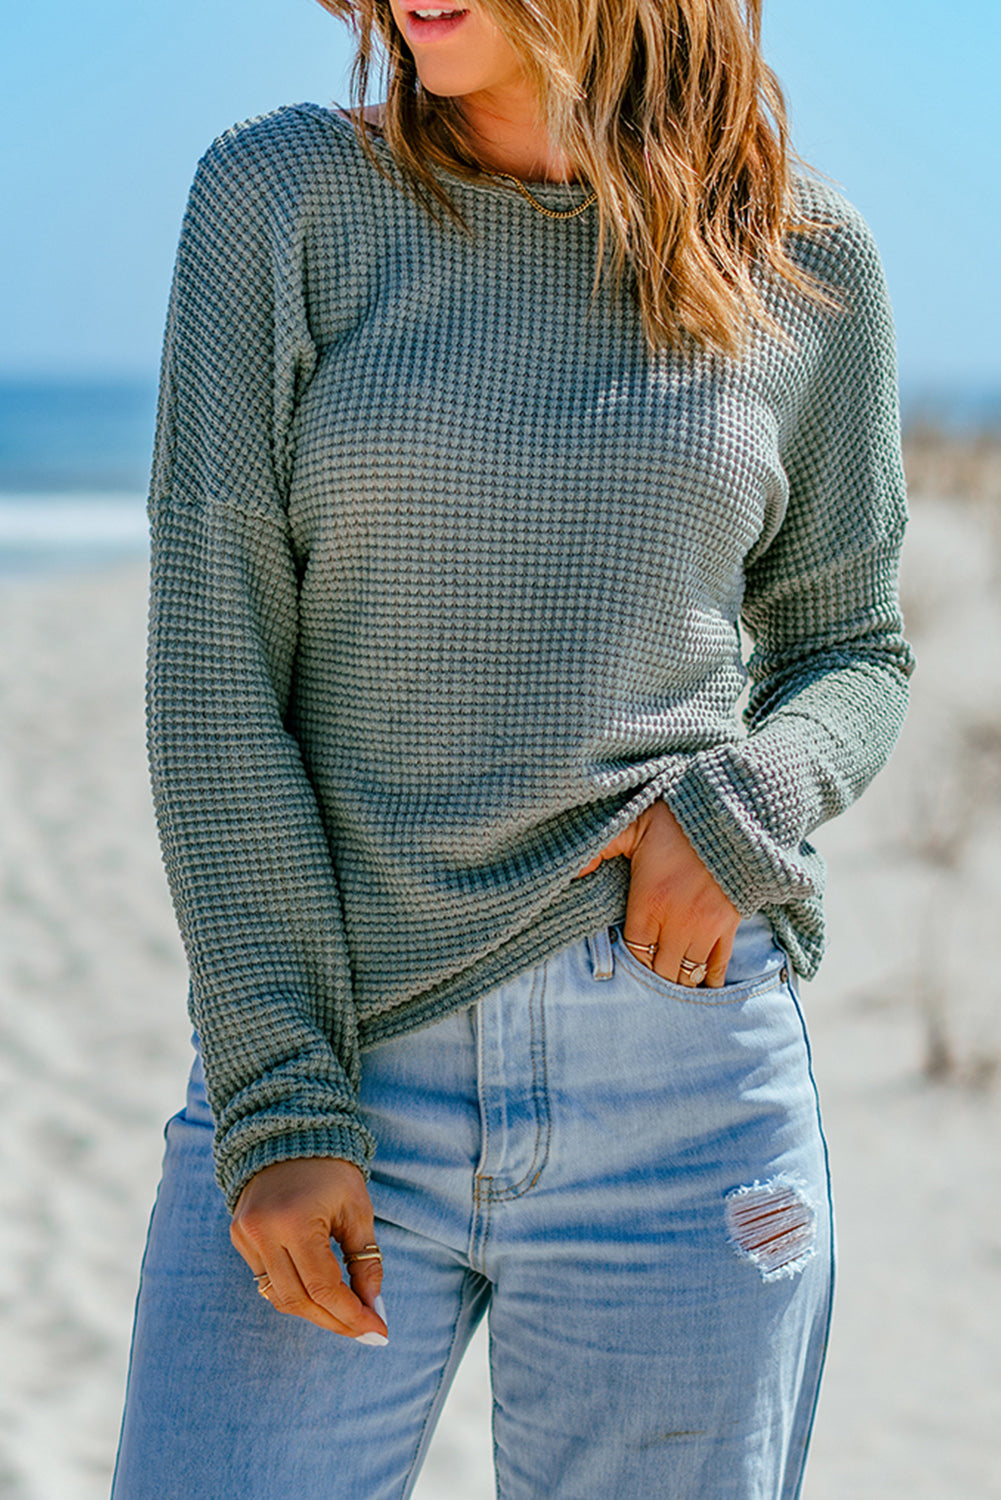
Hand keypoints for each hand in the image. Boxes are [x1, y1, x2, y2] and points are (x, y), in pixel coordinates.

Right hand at [231, 1157, 387, 1342]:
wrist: (288, 1134)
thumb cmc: (331, 1170)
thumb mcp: (357, 1209)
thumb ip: (365, 1259)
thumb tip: (373, 1306)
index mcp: (295, 1220)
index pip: (323, 1287)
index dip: (351, 1314)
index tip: (378, 1330)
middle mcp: (264, 1232)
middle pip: (299, 1300)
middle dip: (335, 1321)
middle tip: (365, 1331)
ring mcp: (246, 1236)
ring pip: (280, 1297)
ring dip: (314, 1313)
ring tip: (346, 1317)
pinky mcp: (239, 1237)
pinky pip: (267, 1281)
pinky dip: (294, 1293)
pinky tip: (319, 1295)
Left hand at [577, 800, 739, 987]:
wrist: (730, 811)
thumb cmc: (676, 818)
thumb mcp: (632, 825)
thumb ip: (600, 849)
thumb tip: (574, 870)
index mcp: (649, 902)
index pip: (634, 953)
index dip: (629, 962)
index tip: (627, 958)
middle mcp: (677, 922)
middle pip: (661, 971)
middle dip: (652, 976)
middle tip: (646, 973)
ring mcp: (706, 926)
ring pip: (688, 973)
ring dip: (677, 980)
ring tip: (669, 980)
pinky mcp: (729, 924)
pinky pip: (719, 964)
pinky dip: (709, 978)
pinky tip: (701, 984)